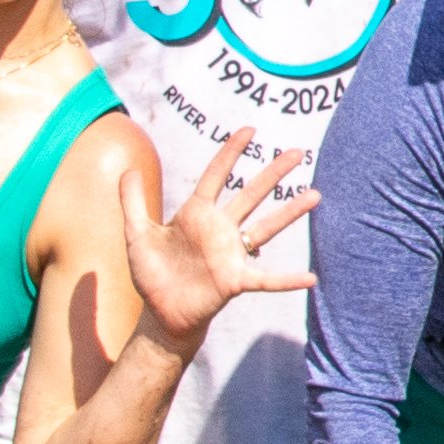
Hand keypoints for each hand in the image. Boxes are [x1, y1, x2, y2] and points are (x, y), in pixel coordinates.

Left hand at [133, 128, 320, 348]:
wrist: (160, 313)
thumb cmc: (152, 274)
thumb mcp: (137, 234)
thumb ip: (132, 202)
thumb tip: (128, 168)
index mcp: (197, 214)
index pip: (217, 176)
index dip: (231, 152)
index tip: (249, 129)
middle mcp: (219, 230)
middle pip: (251, 194)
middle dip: (273, 174)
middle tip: (297, 153)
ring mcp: (230, 255)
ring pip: (266, 227)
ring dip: (290, 213)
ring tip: (315, 195)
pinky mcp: (235, 281)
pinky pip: (266, 279)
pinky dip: (288, 280)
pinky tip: (310, 278)